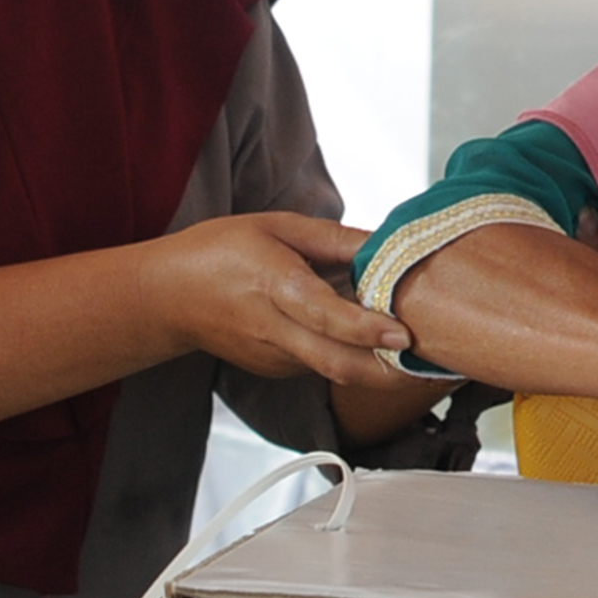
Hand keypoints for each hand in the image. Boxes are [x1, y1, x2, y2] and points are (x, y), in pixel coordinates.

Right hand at [150, 214, 412, 385]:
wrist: (166, 298)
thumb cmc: (219, 253)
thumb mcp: (276, 227)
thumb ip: (333, 239)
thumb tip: (385, 243)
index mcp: (274, 286)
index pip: (325, 316)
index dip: (366, 329)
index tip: (403, 334)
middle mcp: (274, 331)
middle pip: (336, 363)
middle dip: (388, 370)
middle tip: (431, 362)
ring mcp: (274, 358)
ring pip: (334, 369)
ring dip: (376, 364)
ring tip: (413, 347)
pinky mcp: (276, 370)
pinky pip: (322, 365)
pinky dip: (351, 357)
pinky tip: (370, 339)